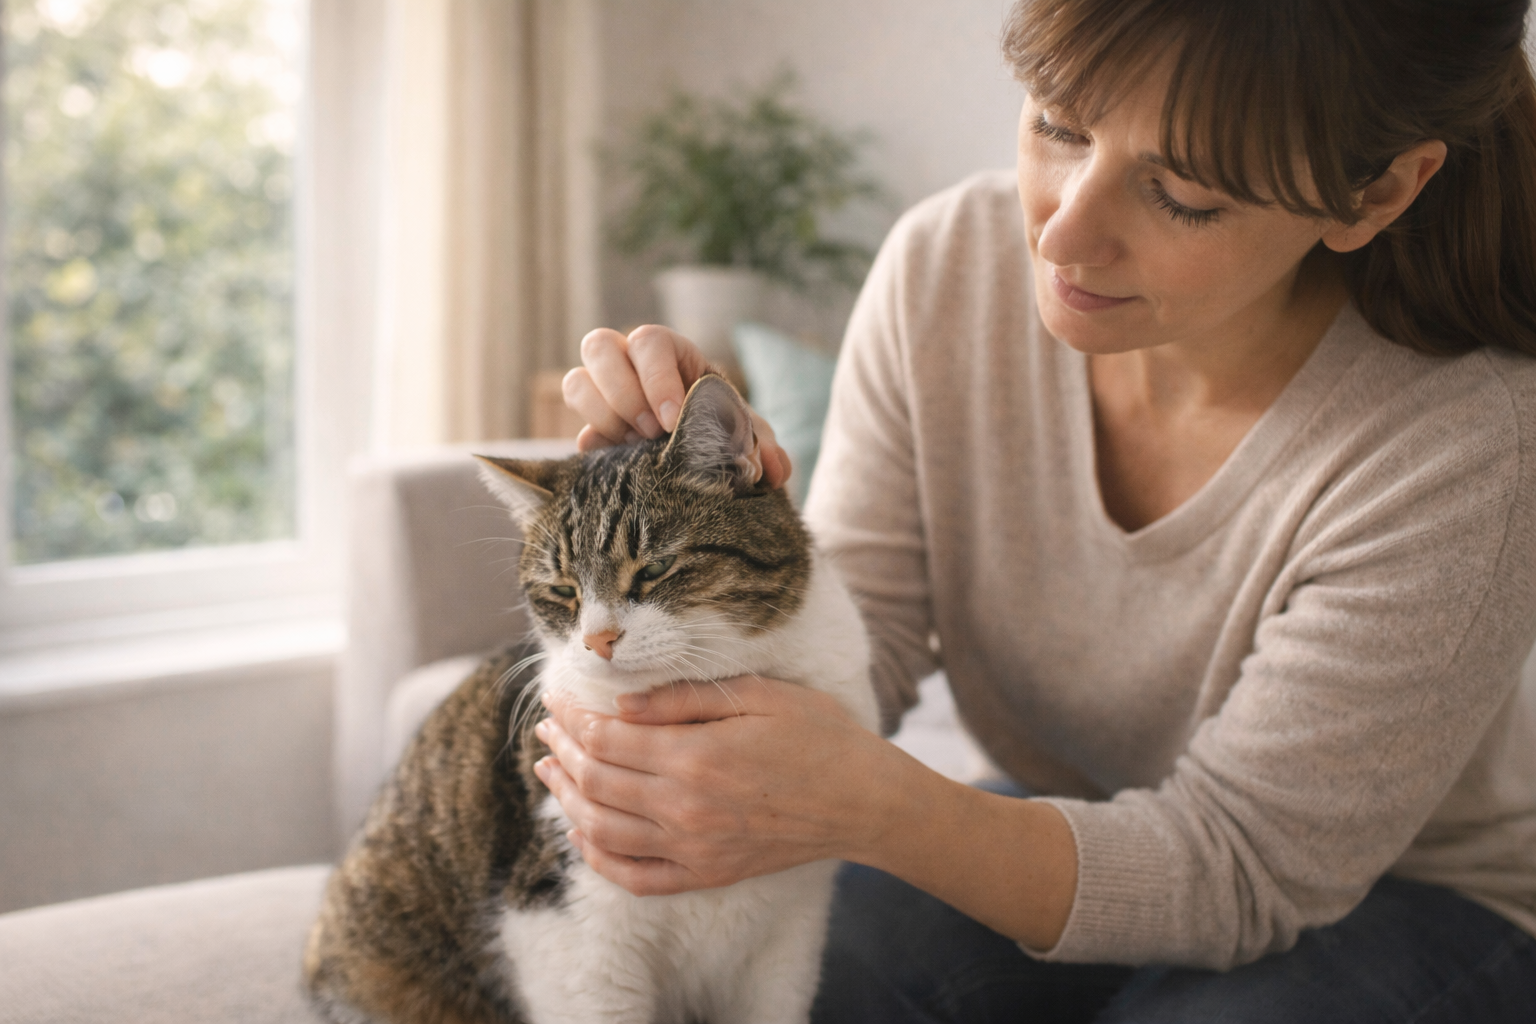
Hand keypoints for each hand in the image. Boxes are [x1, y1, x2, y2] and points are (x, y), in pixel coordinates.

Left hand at [532, 676, 899, 895]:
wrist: (864, 800)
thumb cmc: (818, 736)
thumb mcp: (758, 694)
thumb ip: (684, 698)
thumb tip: (621, 703)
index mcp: (697, 756)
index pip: (607, 738)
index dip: (572, 717)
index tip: (555, 698)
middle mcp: (686, 808)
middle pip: (595, 781)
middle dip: (562, 751)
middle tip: (547, 728)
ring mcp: (693, 848)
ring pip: (601, 830)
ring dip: (566, 799)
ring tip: (550, 773)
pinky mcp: (706, 874)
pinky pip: (633, 876)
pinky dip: (597, 857)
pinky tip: (581, 833)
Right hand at [562, 325, 793, 488]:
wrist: (704, 458)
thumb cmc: (724, 428)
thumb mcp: (747, 432)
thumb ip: (763, 444)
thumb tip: (776, 468)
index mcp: (669, 352)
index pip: (649, 341)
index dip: (655, 378)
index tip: (671, 421)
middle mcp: (629, 363)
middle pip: (598, 345)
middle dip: (622, 392)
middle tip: (650, 433)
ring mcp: (604, 394)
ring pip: (576, 381)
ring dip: (602, 415)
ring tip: (633, 448)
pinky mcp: (594, 430)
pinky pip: (578, 430)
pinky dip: (595, 449)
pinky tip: (621, 466)